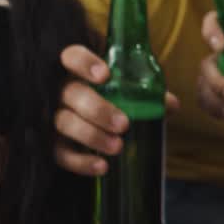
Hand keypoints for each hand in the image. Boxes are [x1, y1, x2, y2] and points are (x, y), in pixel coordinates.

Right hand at [54, 44, 178, 176]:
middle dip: (97, 109)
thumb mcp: (127, 88)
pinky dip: (80, 163)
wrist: (90, 113)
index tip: (105, 75)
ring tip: (117, 147)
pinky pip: (60, 153)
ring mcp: (54, 115)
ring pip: (64, 123)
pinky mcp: (53, 142)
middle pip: (71, 94)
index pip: (72, 56)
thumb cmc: (111, 93)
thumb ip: (146, 92)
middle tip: (123, 124)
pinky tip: (102, 167)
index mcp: (78, 68)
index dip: (85, 64)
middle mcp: (61, 89)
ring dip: (91, 136)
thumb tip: (170, 105)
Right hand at [196, 11, 223, 123]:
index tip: (221, 46)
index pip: (214, 22)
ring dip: (216, 100)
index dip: (210, 29)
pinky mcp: (218, 99)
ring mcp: (218, 78)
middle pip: (206, 64)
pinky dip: (218, 112)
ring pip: (204, 86)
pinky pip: (207, 104)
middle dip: (216, 82)